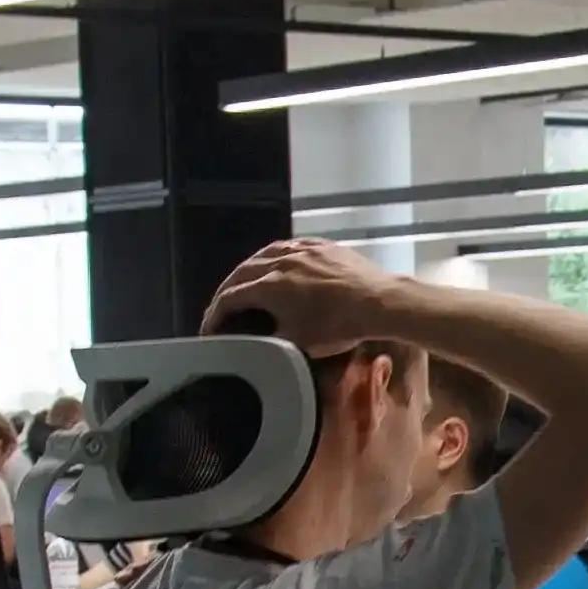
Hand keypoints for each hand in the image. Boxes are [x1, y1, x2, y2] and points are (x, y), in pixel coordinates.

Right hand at [199, 235, 413, 355]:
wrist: (378, 301)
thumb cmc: (338, 326)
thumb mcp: (298, 343)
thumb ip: (269, 341)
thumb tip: (254, 343)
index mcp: (269, 286)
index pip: (230, 298)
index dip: (215, 315)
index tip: (210, 329)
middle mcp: (279, 261)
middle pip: (241, 272)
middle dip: (226, 290)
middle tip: (220, 306)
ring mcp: (301, 249)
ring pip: (263, 254)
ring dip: (247, 270)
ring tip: (244, 283)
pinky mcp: (320, 245)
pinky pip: (288, 246)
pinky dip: (273, 257)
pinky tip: (276, 263)